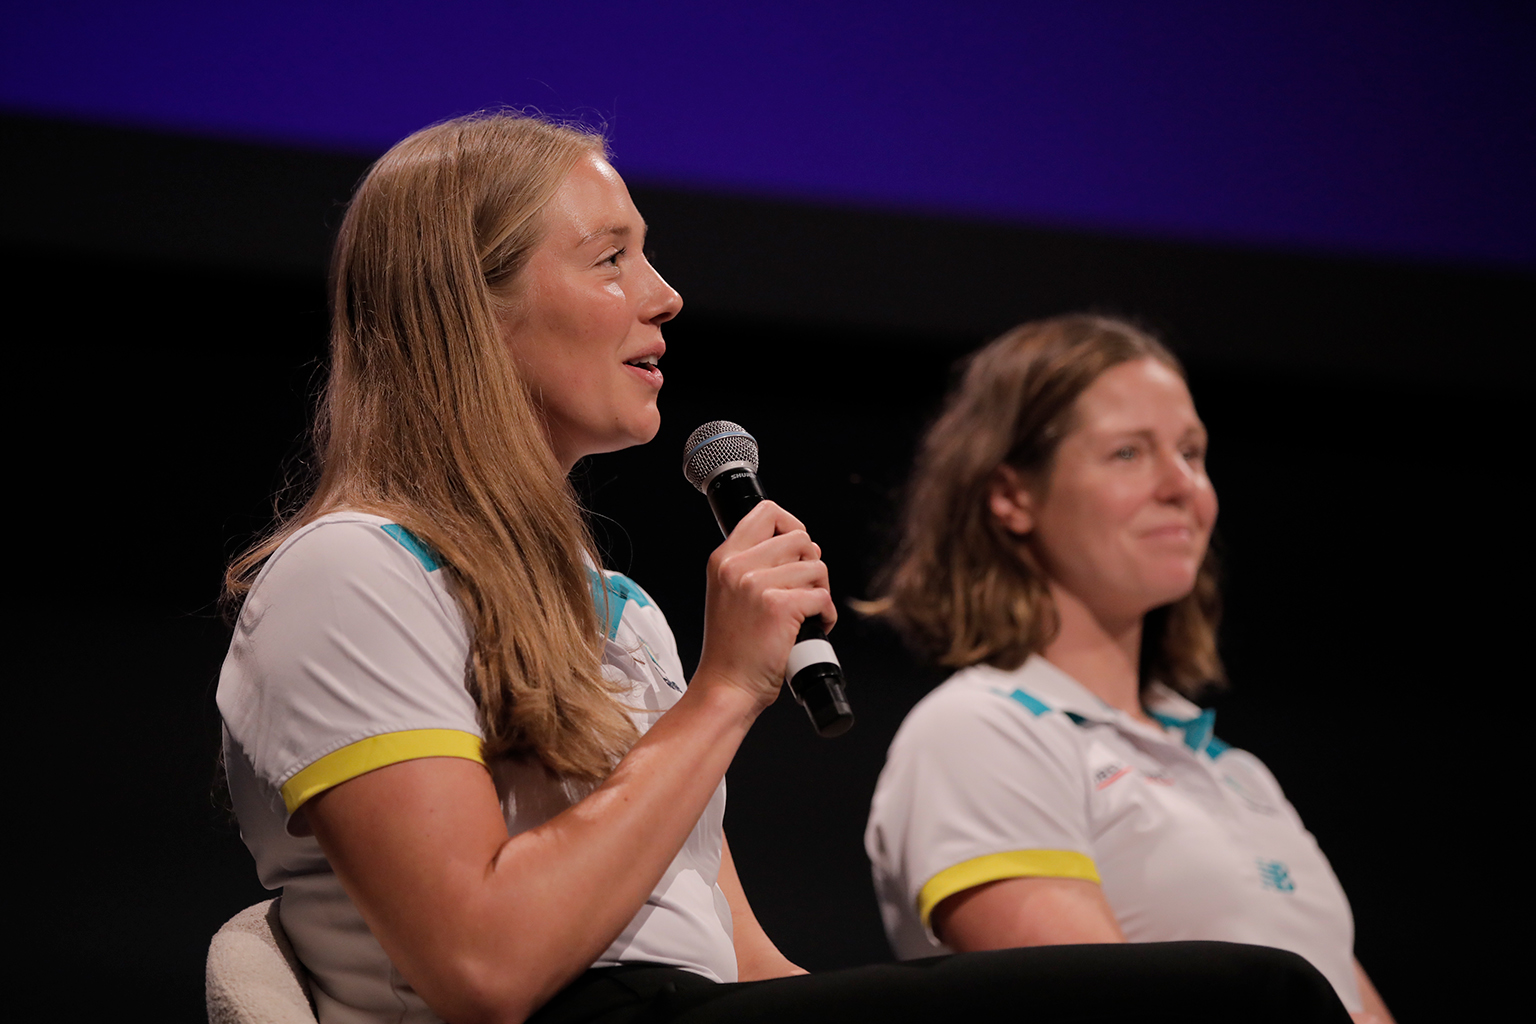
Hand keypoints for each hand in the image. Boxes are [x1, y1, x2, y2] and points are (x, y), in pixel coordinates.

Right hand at [696, 501, 834, 711]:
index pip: (767, 512)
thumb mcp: (728, 593)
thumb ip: (754, 564)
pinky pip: (823, 596)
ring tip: (804, 614)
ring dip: (820, 592)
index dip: (792, 525)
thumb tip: (804, 545)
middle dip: (811, 564)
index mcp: (724, 558)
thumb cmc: (733, 647)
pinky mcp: (780, 606)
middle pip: (801, 538)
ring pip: (817, 567)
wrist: (727, 687)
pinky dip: (826, 615)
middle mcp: (737, 566)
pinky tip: (812, 628)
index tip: (797, 550)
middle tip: (802, 592)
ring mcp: (756, 585)